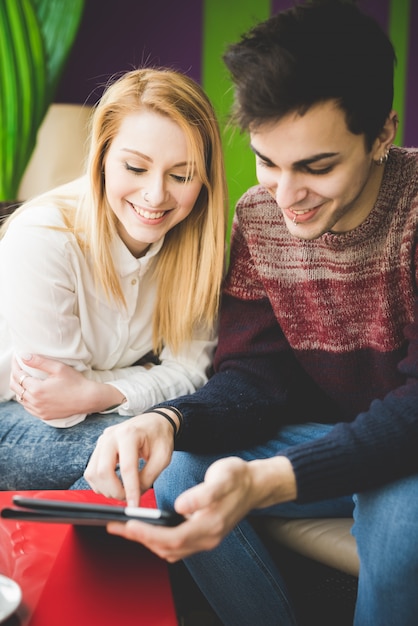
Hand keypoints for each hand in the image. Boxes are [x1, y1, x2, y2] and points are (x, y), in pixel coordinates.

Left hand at [10, 354, 123, 419]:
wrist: (87, 399)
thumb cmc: (75, 382)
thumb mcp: (58, 368)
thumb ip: (39, 362)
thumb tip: (23, 356)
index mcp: (37, 389)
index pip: (18, 375)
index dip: (16, 365)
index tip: (17, 358)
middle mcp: (35, 402)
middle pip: (16, 388)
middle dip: (15, 375)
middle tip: (18, 366)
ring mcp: (39, 410)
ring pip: (20, 398)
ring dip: (19, 388)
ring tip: (23, 378)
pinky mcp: (44, 415)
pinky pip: (28, 407)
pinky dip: (26, 399)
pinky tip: (30, 392)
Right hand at [84, 411, 176, 503]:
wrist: (154, 421)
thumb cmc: (160, 437)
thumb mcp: (162, 457)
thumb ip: (148, 477)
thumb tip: (134, 495)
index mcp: (130, 434)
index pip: (126, 468)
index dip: (130, 490)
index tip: (134, 505)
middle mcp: (111, 436)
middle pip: (103, 471)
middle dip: (114, 491)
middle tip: (127, 498)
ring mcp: (102, 440)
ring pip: (93, 473)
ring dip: (106, 489)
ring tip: (122, 491)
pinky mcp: (98, 447)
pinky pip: (91, 471)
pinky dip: (100, 483)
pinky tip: (114, 484)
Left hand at [106, 455, 296, 561]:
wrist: (256, 484)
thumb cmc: (237, 477)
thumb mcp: (222, 477)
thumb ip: (203, 493)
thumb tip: (180, 505)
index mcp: (210, 525)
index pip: (172, 538)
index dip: (147, 534)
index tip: (127, 525)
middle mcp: (207, 538)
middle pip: (167, 548)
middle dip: (139, 539)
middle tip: (115, 527)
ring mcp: (206, 539)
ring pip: (171, 550)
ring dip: (147, 541)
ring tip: (126, 528)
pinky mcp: (204, 535)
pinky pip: (177, 546)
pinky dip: (159, 540)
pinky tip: (150, 528)